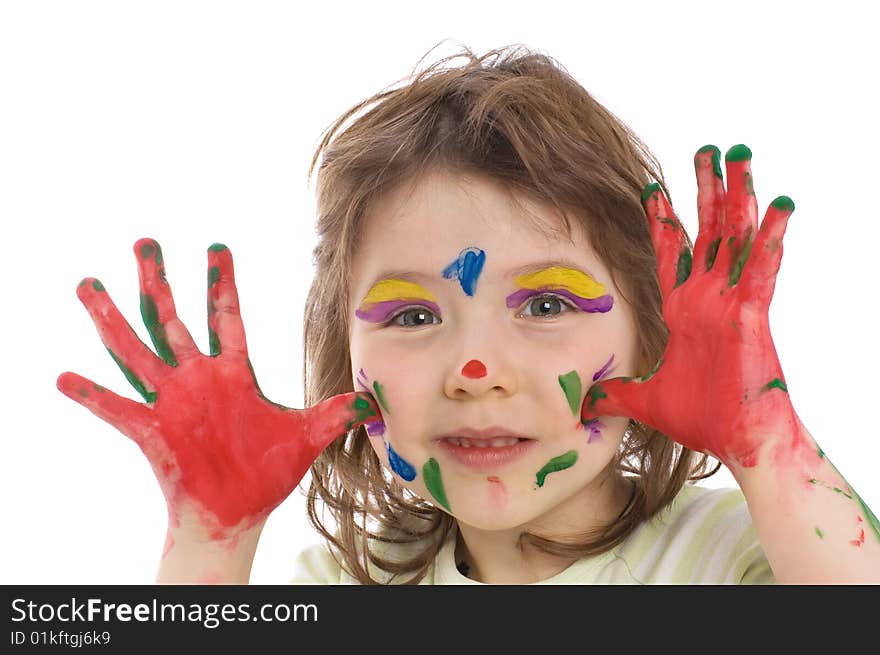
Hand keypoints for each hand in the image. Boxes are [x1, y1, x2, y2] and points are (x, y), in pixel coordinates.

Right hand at [57, 239, 377, 540]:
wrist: (237, 513)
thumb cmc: (267, 474)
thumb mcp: (307, 436)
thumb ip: (336, 413)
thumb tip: (373, 401)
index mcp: (234, 374)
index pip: (227, 317)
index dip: (222, 283)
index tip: (217, 246)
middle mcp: (198, 380)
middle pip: (173, 319)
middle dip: (160, 280)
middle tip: (146, 241)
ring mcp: (172, 402)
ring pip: (136, 350)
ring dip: (111, 319)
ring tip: (88, 285)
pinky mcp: (153, 432)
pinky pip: (117, 409)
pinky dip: (92, 395)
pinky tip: (64, 377)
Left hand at [580, 145, 803, 468]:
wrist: (734, 442)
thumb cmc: (700, 419)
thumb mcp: (644, 400)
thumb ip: (615, 395)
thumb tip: (585, 404)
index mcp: (683, 310)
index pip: (671, 253)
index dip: (663, 221)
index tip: (653, 188)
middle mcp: (707, 298)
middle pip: (707, 231)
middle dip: (705, 190)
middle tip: (707, 149)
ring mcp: (731, 302)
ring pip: (736, 237)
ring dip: (738, 196)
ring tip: (741, 155)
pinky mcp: (751, 316)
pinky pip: (762, 271)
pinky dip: (771, 239)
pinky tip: (778, 204)